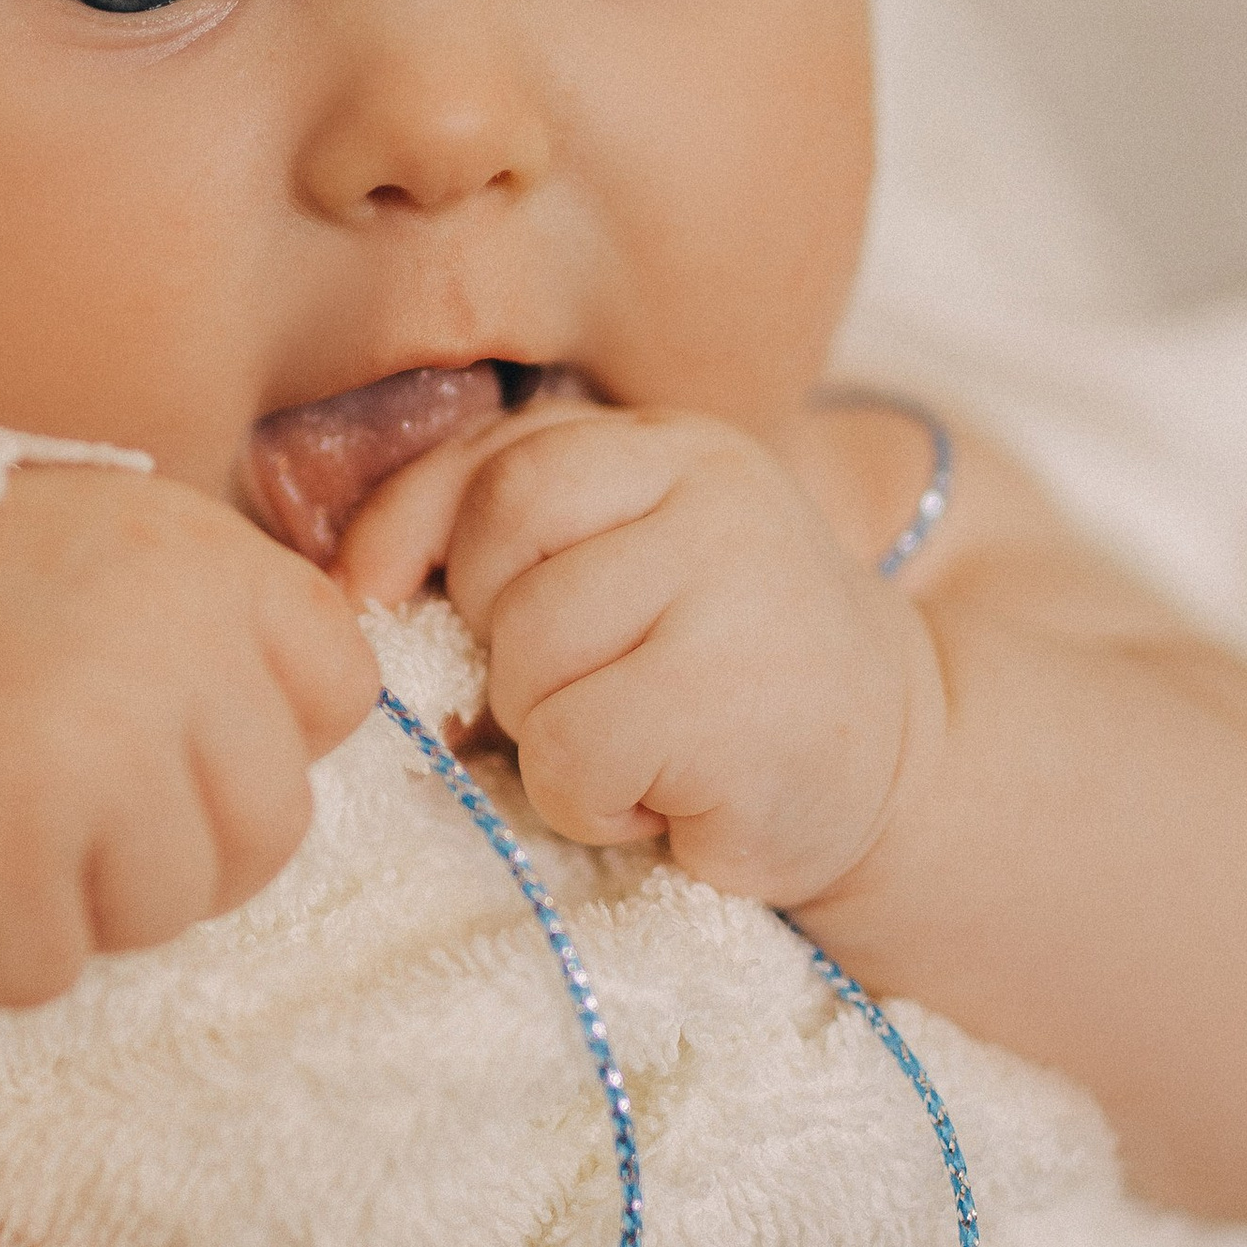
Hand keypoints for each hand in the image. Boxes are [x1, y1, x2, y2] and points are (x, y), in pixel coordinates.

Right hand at [0, 467, 376, 1002]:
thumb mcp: (72, 541)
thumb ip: (178, 630)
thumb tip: (247, 764)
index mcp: (200, 556)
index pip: (335, 692)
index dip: (241, 746)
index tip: (146, 743)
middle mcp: (174, 648)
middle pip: (263, 835)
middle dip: (158, 849)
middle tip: (34, 807)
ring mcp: (97, 754)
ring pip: (162, 913)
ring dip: (62, 901)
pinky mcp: (5, 855)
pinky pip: (40, 970)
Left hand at [337, 404, 934, 905]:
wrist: (894, 771)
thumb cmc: (719, 680)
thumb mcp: (620, 573)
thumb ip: (508, 544)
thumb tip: (352, 588)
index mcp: (670, 449)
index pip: (498, 462)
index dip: (412, 532)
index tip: (382, 600)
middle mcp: (713, 492)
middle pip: (503, 545)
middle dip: (496, 642)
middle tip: (565, 695)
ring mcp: (737, 585)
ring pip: (530, 656)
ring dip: (547, 734)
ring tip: (631, 747)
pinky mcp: (737, 700)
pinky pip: (573, 750)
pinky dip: (589, 797)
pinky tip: (661, 795)